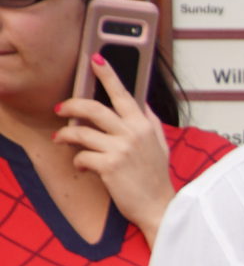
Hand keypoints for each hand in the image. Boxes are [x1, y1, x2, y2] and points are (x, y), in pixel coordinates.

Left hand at [55, 60, 174, 240]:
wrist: (159, 206)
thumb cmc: (155, 177)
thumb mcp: (159, 144)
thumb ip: (149, 121)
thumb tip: (140, 102)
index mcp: (144, 125)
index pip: (123, 94)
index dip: (108, 74)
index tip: (96, 59)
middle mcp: (133, 133)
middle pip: (93, 108)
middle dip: (71, 105)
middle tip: (60, 108)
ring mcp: (121, 149)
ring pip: (81, 132)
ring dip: (66, 135)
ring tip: (62, 139)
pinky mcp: (110, 166)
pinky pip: (82, 156)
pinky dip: (78, 162)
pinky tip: (83, 167)